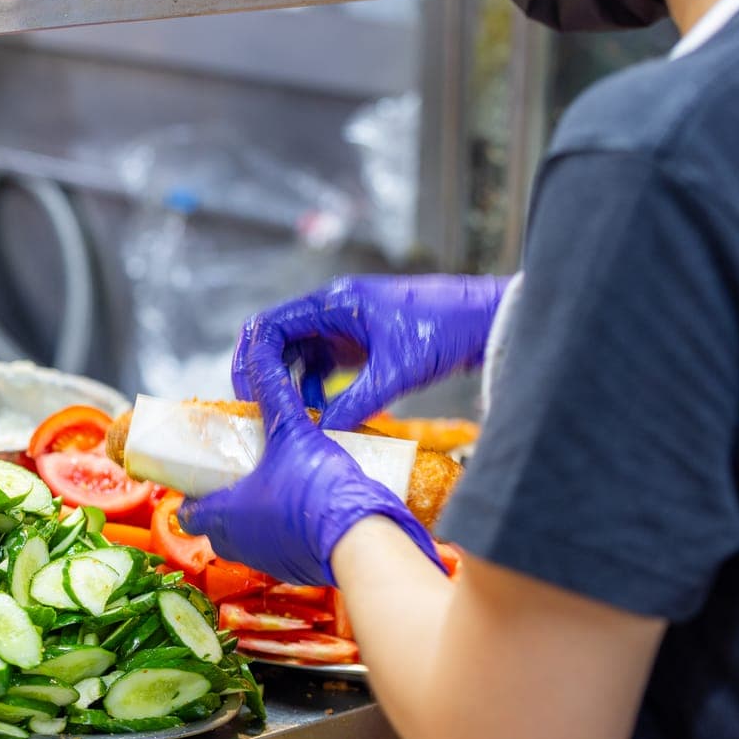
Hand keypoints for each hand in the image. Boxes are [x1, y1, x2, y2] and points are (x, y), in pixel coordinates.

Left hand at [190, 326, 441, 586]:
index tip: (208, 472)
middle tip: (245, 472)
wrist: (365, 541)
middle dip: (227, 501)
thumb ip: (275, 392)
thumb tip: (259, 351)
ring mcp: (267, 563)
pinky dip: (287, 532)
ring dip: (257, 517)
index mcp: (223, 517)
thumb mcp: (293, 431)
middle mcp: (238, 546)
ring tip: (279, 485)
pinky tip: (307, 509)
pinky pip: (282, 551)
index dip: (194, 492)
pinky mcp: (297, 571)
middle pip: (218, 526)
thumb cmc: (320, 489)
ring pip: (250, 540)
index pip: (189, 512)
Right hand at [231, 274, 508, 430]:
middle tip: (258, 410)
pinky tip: (324, 414)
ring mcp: (346, 327)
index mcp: (334, 302)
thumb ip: (356, 403)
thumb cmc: (446, 330)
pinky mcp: (360, 344)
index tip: (249, 394)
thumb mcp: (397, 371)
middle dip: (263, 375)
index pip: (269, 325)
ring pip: (297, 356)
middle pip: (276, 340)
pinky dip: (315, 390)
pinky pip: (322, 367)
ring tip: (295, 419)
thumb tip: (319, 435)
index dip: (251, 359)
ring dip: (290, 386)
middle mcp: (333, 310)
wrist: (489, 321)